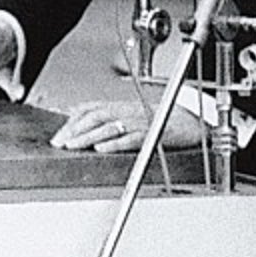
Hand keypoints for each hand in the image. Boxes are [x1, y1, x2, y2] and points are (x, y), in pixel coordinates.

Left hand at [49, 92, 209, 154]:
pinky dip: (115, 144)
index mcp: (124, 107)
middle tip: (60, 143)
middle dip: (75, 129)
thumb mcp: (134, 113)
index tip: (60, 135)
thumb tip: (80, 113)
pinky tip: (102, 149)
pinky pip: (131, 138)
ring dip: (88, 137)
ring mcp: (142, 122)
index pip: (92, 109)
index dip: (73, 120)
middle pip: (97, 116)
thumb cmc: (165, 119)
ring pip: (110, 127)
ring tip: (73, 146)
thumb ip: (110, 114)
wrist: (195, 123)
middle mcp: (130, 111)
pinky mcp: (153, 134)